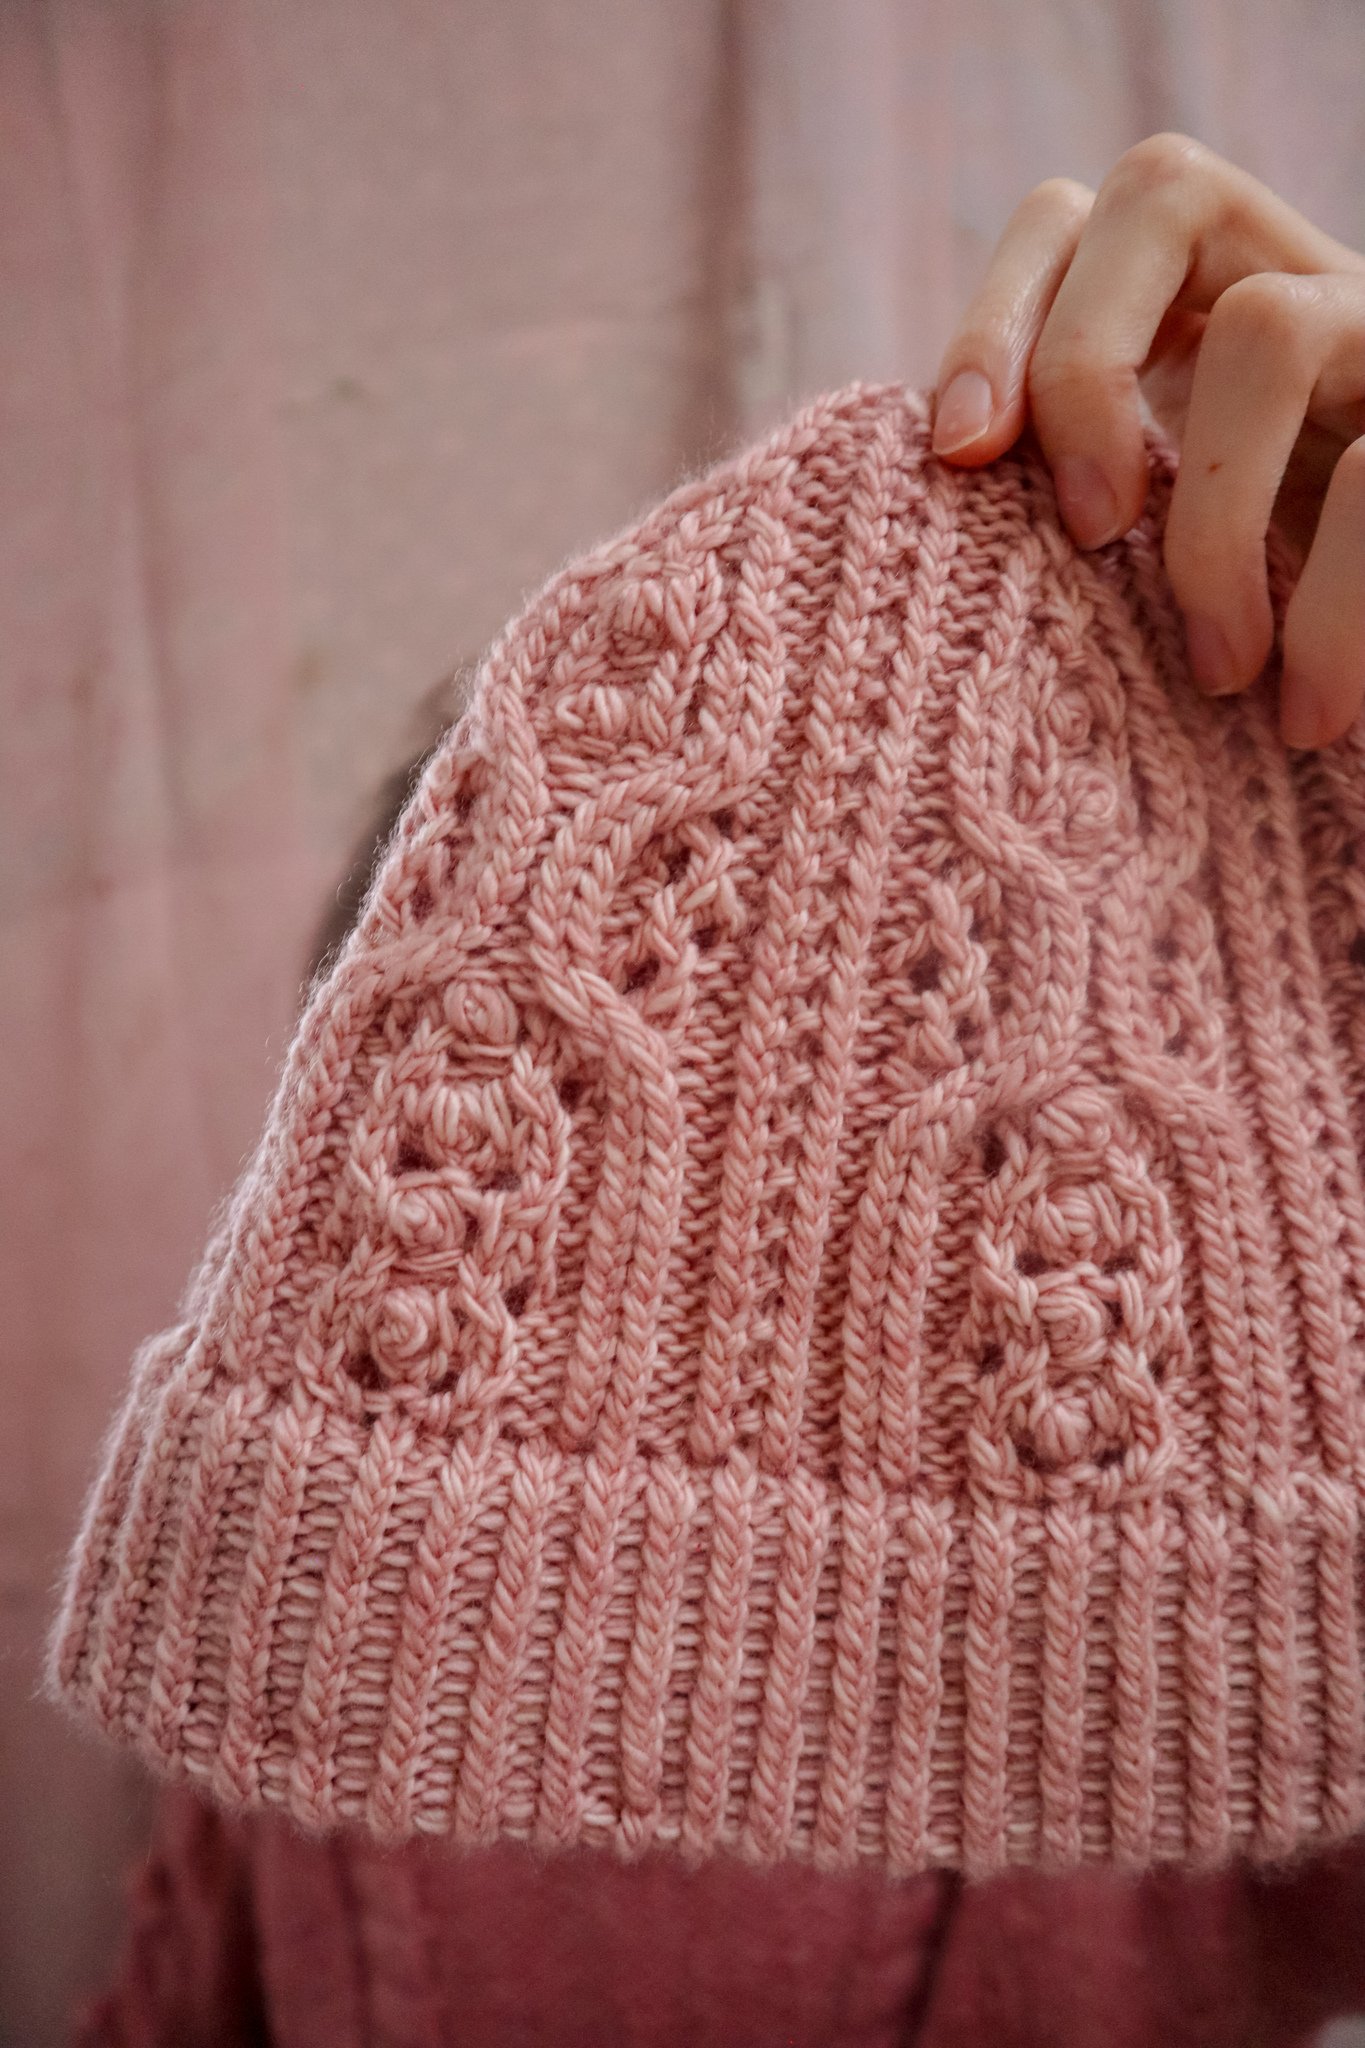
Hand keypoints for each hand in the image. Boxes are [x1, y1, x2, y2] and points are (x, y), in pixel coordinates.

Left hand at [930, 133, 1364, 749]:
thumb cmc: (1265, 636)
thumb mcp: (1149, 560)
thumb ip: (1067, 506)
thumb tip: (945, 490)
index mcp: (1194, 309)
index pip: (1069, 220)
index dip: (996, 317)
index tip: (958, 456)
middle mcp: (1294, 282)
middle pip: (1161, 193)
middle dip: (1083, 368)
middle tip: (1085, 534)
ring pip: (1269, 327)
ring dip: (1211, 524)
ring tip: (1219, 672)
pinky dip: (1331, 615)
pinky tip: (1309, 713)